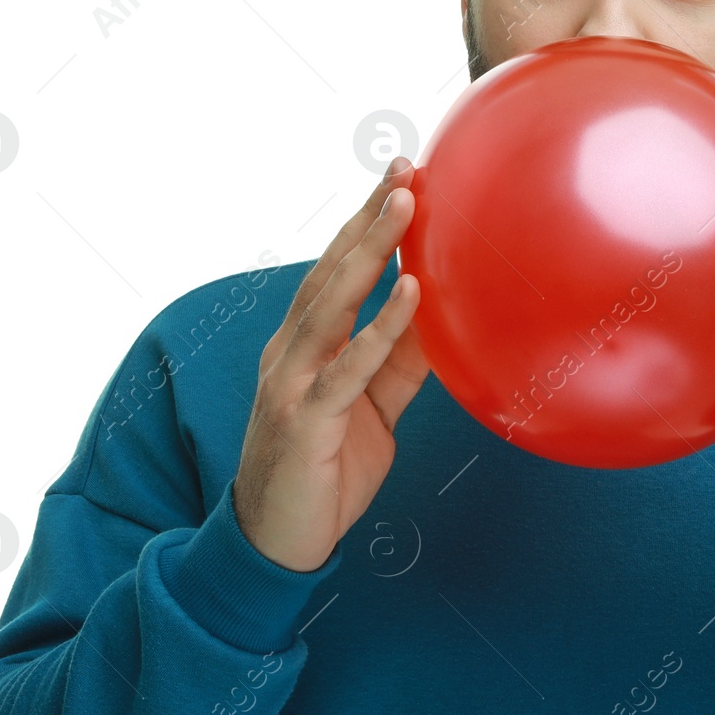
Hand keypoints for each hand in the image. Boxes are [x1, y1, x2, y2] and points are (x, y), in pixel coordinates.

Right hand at [231, 157, 427, 571]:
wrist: (276, 545)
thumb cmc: (324, 473)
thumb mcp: (373, 409)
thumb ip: (397, 364)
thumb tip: (438, 318)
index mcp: (305, 346)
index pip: (337, 272)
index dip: (366, 225)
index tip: (401, 178)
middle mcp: (291, 353)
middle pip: (331, 272)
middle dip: (368, 218)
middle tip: (405, 169)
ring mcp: (293, 383)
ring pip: (333, 304)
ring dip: (370, 251)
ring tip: (406, 206)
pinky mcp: (305, 422)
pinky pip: (348, 369)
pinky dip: (379, 329)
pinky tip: (410, 294)